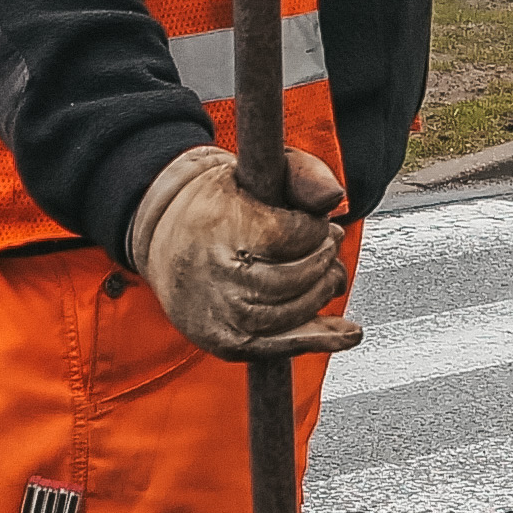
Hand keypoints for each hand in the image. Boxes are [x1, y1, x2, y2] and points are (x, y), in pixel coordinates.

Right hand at [125, 141, 363, 359]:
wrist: (165, 230)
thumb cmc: (222, 198)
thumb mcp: (260, 168)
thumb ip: (305, 175)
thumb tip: (333, 199)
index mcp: (222, 224)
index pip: (298, 235)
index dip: (316, 228)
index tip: (313, 223)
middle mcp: (217, 274)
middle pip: (299, 276)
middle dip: (325, 258)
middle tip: (327, 244)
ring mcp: (220, 312)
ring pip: (296, 310)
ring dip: (323, 290)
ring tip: (327, 272)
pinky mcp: (225, 341)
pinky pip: (282, 345)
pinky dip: (320, 339)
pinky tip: (348, 333)